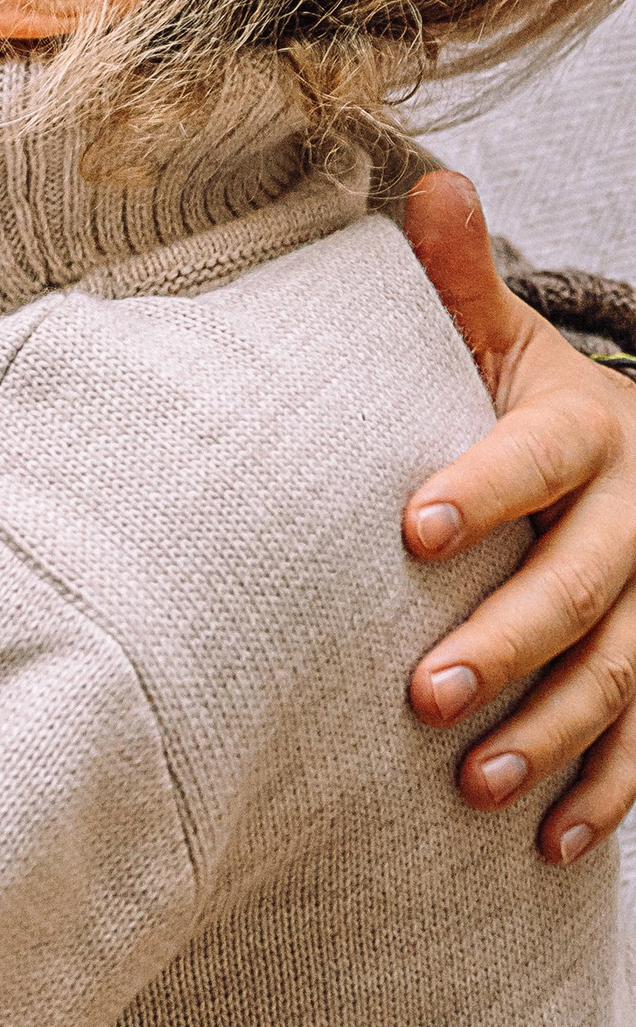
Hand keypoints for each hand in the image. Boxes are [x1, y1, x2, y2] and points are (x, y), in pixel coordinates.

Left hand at [402, 171, 635, 862]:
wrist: (620, 458)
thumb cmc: (519, 401)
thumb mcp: (496, 340)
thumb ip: (458, 282)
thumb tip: (429, 185)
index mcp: (588, 428)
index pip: (538, 456)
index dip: (482, 486)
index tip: (411, 528)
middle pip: (583, 583)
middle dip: (507, 641)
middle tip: (421, 693)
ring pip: (625, 673)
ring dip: (554, 735)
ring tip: (472, 786)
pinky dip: (606, 793)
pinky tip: (547, 842)